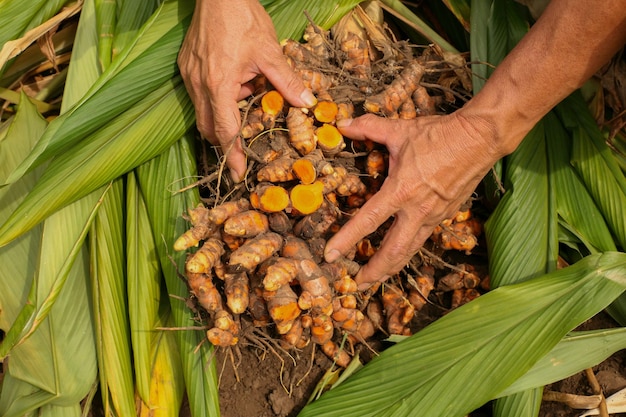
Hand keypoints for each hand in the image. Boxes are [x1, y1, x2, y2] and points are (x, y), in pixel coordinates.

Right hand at [178, 0, 315, 180]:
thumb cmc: (243, 18)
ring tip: (247, 97)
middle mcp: (199, 85)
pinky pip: (200, 94)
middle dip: (226, 139)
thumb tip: (306, 103)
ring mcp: (189, 76)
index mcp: (219, 85)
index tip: (238, 174)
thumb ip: (287, 81)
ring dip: (224, 114)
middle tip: (246, 143)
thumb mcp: (270, 52)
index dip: (232, 155)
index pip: (224, 131)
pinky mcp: (186, 67)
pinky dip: (218, 98)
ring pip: (204, 111)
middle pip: (209, 127)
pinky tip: (236, 82)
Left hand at [324, 112, 502, 289]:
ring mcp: (434, 216)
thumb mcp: (400, 130)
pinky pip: (422, 237)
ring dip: (392, 266)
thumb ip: (368, 128)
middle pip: (393, 252)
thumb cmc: (440, 134)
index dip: (346, 240)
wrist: (481, 139)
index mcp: (401, 191)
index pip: (367, 222)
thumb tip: (342, 124)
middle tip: (358, 283)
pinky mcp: (446, 215)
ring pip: (410, 249)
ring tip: (377, 276)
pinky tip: (401, 250)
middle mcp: (417, 210)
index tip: (331, 256)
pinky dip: (408, 248)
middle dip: (374, 271)